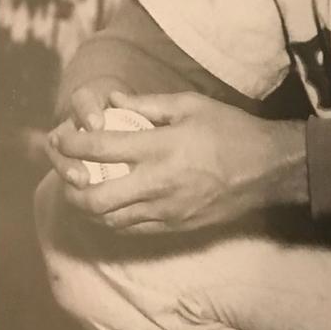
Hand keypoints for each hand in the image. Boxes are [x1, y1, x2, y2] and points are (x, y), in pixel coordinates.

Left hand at [51, 91, 307, 234]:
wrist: (268, 169)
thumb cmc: (232, 131)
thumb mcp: (192, 105)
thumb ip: (149, 103)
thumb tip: (113, 100)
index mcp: (163, 147)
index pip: (101, 149)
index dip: (73, 144)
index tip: (62, 138)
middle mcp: (159, 183)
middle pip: (95, 198)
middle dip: (71, 186)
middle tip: (67, 172)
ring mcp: (167, 210)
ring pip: (109, 220)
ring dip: (88, 206)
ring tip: (85, 188)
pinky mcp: (175, 226)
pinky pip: (132, 229)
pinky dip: (113, 218)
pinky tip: (112, 204)